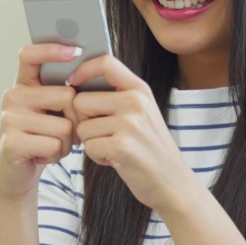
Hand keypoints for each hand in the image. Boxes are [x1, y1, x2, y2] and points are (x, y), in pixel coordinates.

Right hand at [0, 44, 82, 202]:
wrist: (18, 175)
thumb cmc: (42, 139)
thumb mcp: (52, 112)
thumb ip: (65, 93)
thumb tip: (91, 73)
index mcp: (23, 84)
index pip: (30, 56)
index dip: (51, 50)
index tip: (75, 50)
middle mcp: (12, 96)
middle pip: (66, 96)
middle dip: (75, 120)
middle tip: (61, 133)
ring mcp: (9, 118)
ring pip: (64, 125)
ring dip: (66, 142)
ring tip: (49, 146)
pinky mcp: (12, 141)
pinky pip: (54, 144)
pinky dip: (57, 155)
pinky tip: (42, 157)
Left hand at [69, 55, 199, 213]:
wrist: (172, 182)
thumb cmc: (148, 148)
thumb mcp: (141, 113)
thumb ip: (116, 95)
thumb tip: (75, 84)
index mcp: (140, 89)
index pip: (105, 63)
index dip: (83, 70)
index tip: (73, 82)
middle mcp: (136, 102)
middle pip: (81, 101)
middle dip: (83, 121)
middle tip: (102, 134)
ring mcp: (130, 124)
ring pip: (82, 127)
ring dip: (91, 142)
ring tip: (113, 148)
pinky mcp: (122, 147)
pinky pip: (88, 147)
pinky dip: (96, 157)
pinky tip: (114, 159)